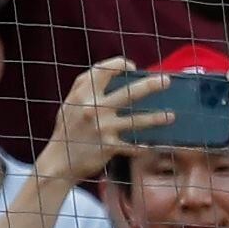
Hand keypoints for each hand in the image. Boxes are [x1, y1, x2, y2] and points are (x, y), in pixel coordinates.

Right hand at [41, 58, 173, 184]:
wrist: (58, 163)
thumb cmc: (67, 130)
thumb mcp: (70, 104)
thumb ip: (86, 87)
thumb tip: (112, 71)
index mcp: (83, 94)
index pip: (105, 69)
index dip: (121, 64)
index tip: (132, 68)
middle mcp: (93, 108)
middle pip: (129, 92)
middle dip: (151, 85)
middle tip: (167, 81)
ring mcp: (102, 128)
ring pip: (136, 120)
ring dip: (156, 118)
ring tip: (171, 116)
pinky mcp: (108, 147)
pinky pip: (131, 145)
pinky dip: (142, 147)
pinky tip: (150, 146)